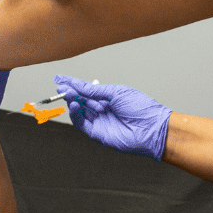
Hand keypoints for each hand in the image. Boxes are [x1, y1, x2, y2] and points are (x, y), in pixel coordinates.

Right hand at [54, 76, 171, 160]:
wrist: (151, 129)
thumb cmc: (141, 109)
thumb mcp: (116, 93)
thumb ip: (94, 91)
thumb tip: (78, 85)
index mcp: (109, 97)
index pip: (87, 90)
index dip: (73, 84)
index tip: (60, 79)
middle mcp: (103, 109)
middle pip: (81, 100)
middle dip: (70, 92)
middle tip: (61, 86)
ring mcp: (100, 121)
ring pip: (79, 111)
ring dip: (72, 101)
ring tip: (68, 94)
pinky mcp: (97, 133)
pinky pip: (81, 123)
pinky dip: (75, 114)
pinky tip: (75, 105)